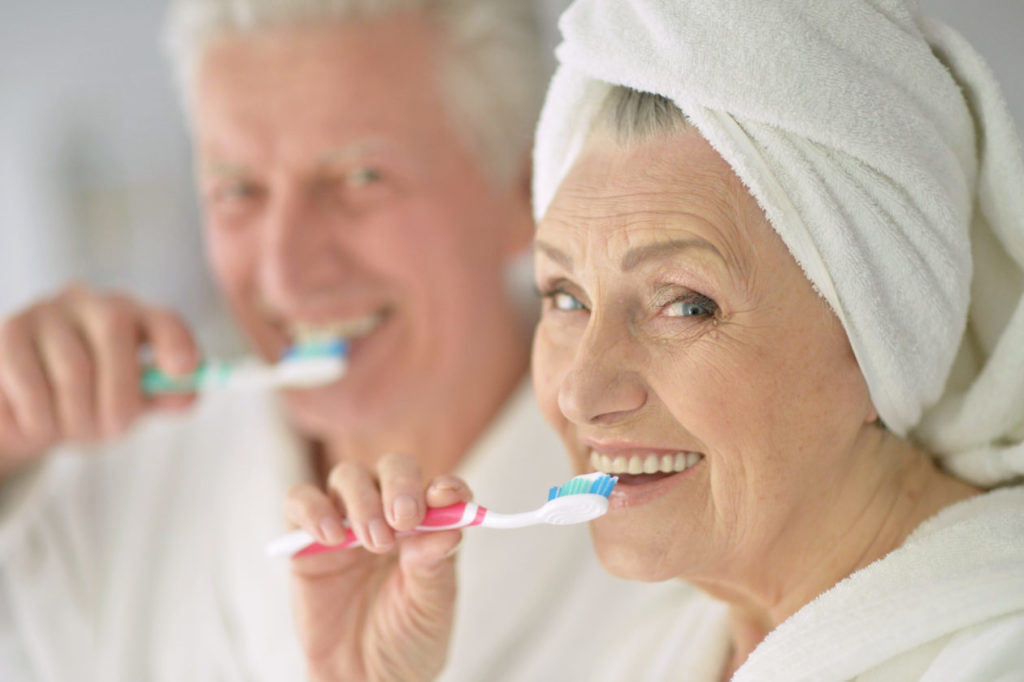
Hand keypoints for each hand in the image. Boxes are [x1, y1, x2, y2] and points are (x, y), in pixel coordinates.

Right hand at [0, 284, 199, 474]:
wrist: (22, 405)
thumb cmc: (91, 398)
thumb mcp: (133, 398)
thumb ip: (165, 396)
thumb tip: (186, 394)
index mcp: (131, 315)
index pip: (162, 318)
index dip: (175, 339)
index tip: (182, 369)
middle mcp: (87, 302)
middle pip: (114, 333)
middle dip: (119, 397)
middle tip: (110, 433)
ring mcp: (41, 313)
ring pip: (71, 369)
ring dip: (76, 418)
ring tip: (71, 432)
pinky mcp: (2, 336)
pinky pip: (26, 385)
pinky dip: (38, 420)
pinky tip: (37, 424)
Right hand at [284, 453, 467, 681]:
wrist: (363, 681)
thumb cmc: (405, 641)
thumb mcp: (430, 609)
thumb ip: (435, 567)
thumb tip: (449, 527)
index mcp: (427, 528)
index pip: (438, 488)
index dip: (445, 487)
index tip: (447, 498)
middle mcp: (388, 515)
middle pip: (392, 468)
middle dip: (400, 485)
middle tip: (404, 519)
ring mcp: (347, 522)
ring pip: (348, 476)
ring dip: (363, 500)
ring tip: (373, 542)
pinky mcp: (306, 539)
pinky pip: (300, 501)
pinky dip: (314, 509)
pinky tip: (331, 536)